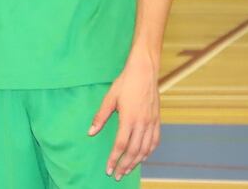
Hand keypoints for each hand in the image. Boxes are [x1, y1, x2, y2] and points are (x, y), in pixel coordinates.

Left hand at [89, 50, 160, 180]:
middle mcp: (142, 123)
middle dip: (125, 165)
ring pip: (145, 149)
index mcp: (128, 118)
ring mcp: (151, 122)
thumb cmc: (125, 83)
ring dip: (136, 162)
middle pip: (133, 151)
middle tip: (117, 175)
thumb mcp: (109, 98)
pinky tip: (143, 157)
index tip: (108, 169)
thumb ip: (100, 117)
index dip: (114, 159)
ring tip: (127, 170)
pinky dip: (149, 152)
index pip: (120, 145)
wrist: (144, 71)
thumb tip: (90, 132)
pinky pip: (155, 141)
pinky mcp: (157, 120)